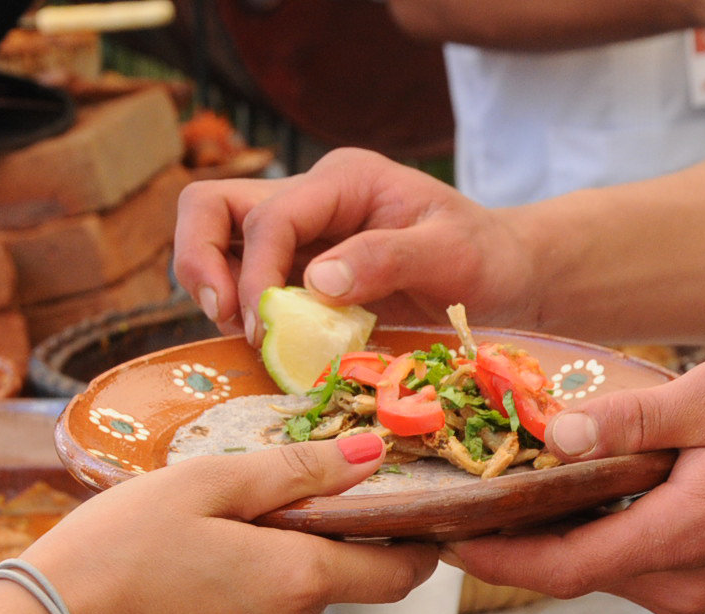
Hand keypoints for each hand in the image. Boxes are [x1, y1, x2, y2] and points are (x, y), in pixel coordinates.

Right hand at [27, 432, 435, 613]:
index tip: (416, 519)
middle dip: (312, 546)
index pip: (399, 574)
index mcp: (302, 580)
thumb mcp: (208, 484)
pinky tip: (188, 584)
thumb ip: (298, 471)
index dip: (416, 546)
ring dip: (269, 576)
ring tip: (204, 545)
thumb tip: (371, 454)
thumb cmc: (120, 545)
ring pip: (292, 609)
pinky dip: (240, 607)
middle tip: (248, 511)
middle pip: (336, 584)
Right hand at [174, 149, 538, 339]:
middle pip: (211, 205)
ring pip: (215, 236)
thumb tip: (314, 281)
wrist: (504, 272)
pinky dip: (238, 307)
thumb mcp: (452, 254)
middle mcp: (312, 196)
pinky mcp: (300, 265)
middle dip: (201, 262)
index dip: (254, 272)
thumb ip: (386, 258)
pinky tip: (265, 343)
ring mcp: (301, 230)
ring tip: (243, 336)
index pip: (271, 215)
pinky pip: (243, 276)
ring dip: (211, 285)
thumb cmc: (485, 257)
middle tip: (226, 321)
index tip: (263, 327)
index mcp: (346, 180)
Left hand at [448, 355, 704, 613]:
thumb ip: (640, 418)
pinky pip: (623, 563)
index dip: (490, 556)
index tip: (436, 533)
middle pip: (565, 571)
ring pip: (593, 568)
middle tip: (448, 495)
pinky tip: (563, 495)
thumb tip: (558, 436)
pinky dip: (587, 534)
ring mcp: (687, 592)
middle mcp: (676, 584)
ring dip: (545, 535)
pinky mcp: (695, 585)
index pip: (558, 567)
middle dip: (505, 540)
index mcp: (677, 538)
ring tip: (494, 486)